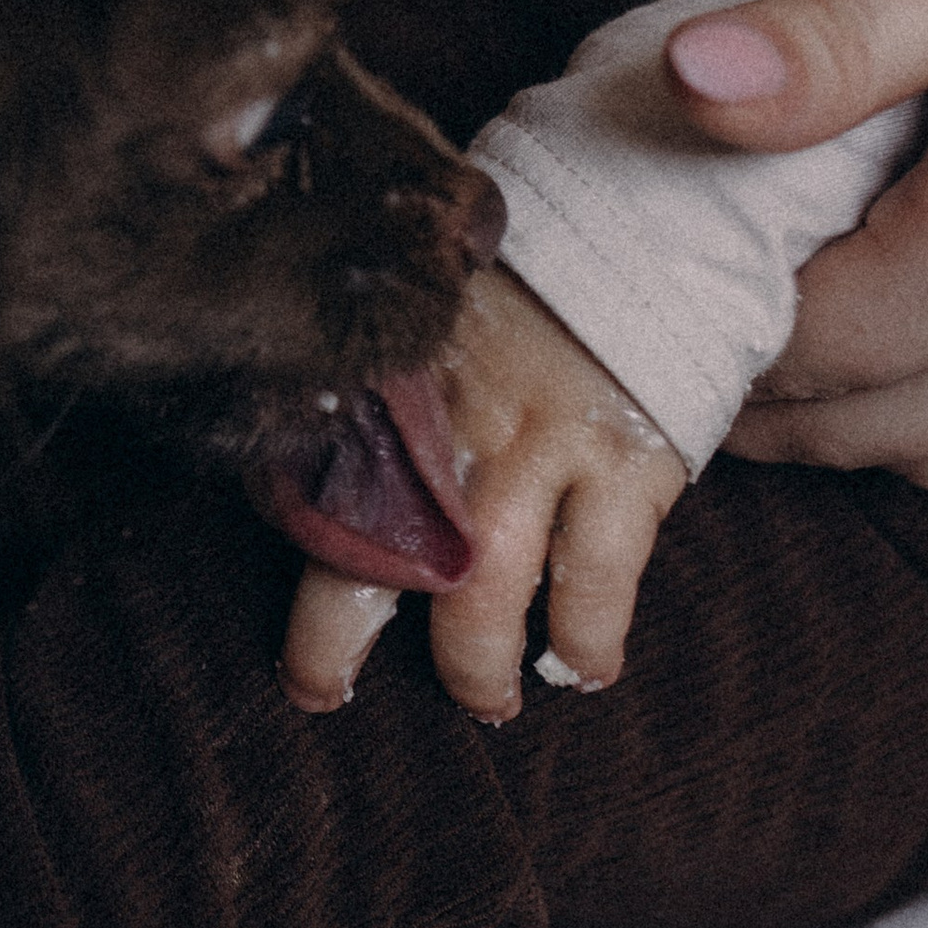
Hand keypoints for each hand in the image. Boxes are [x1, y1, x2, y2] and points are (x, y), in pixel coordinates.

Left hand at [280, 266, 686, 715]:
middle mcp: (452, 418)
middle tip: (332, 687)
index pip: (306, 490)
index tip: (278, 640)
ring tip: (488, 701)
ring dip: (475, 666)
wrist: (649, 226)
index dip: (284, 571)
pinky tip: (588, 665)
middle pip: (376, 557)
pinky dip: (588, 638)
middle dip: (339, 643)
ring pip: (481, 591)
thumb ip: (381, 394)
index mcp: (393, 381)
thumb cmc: (528, 292)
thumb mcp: (428, 321)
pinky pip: (597, 580)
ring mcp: (539, 442)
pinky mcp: (625, 461)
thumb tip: (310, 480)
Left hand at [663, 0, 927, 483]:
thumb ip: (837, 36)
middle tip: (670, 291)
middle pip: (849, 433)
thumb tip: (678, 87)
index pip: (786, 352)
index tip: (623, 261)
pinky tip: (917, 301)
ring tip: (777, 299)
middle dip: (745, 383)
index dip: (685, 322)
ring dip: (846, 407)